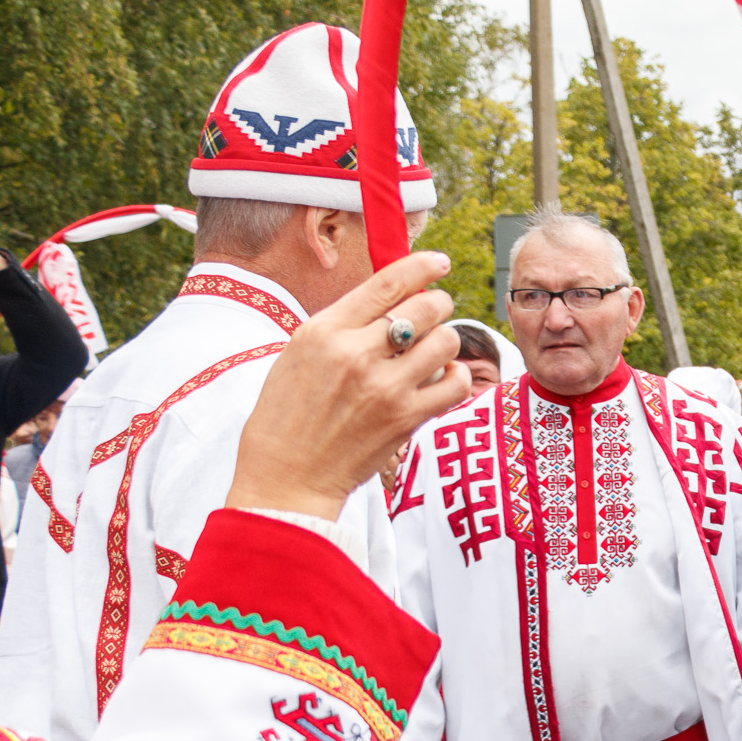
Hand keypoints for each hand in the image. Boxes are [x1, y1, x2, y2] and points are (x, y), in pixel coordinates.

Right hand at [225, 252, 467, 521]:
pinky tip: (439, 380)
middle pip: (425, 306)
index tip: (439, 262)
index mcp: (323, 331)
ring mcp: (384, 387)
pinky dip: (455, 377)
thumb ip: (342, 325)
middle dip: (436, 304)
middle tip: (432, 314)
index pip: (387, 281)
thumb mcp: (299, 354)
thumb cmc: (286, 416)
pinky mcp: (406, 419)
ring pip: (446, 340)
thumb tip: (392, 297)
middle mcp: (356, 353)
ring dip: (445, 341)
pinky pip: (455, 383)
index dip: (422, 265)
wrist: (286, 477)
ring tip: (430, 352)